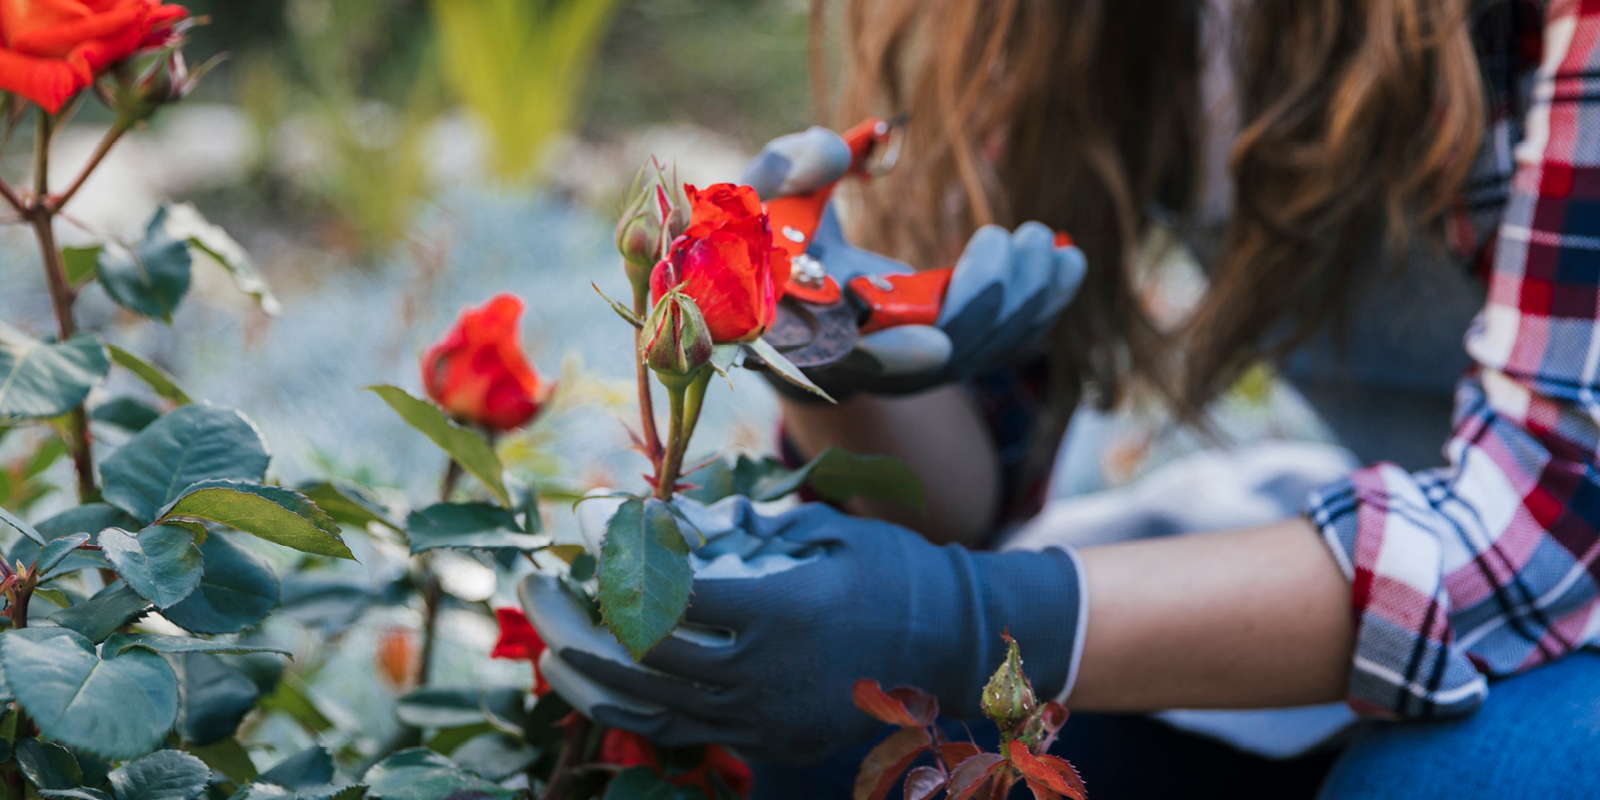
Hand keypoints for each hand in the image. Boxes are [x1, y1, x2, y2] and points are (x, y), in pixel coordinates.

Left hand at [521, 495, 1085, 764]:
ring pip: (650, 707)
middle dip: (577, 618)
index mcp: (785, 611)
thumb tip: (652, 522)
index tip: (590, 527)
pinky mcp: (769, 742)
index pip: (672, 594)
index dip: (620, 560)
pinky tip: (596, 675)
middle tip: (535, 582)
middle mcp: (768, 675)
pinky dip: (630, 703)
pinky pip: (681, 732)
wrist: (955, 645)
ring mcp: (767, 719)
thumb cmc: (890, 570)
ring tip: (550, 633)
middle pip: (644, 656)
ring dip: (587, 671)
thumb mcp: (819, 531)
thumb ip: (736, 532)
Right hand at [741, 130, 1086, 397]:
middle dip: (992, 298)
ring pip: (982, 349)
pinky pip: (1002, 341)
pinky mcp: (946, 357)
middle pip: (942, 351)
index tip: (937, 346)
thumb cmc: (774, 237)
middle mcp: (869, 363)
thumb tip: (834, 149)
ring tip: (1056, 247)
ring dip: (1028, 301)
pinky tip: (1065, 265)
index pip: (853, 358)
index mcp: (812, 331)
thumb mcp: (763, 196)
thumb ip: (787, 169)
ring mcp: (912, 367)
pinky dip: (1038, 307)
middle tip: (1024, 236)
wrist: (793, 290)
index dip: (894, 359)